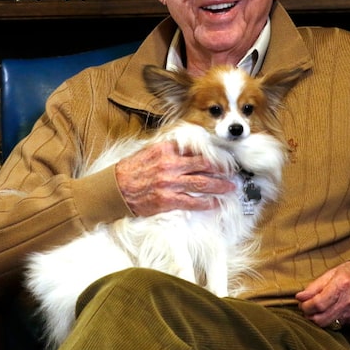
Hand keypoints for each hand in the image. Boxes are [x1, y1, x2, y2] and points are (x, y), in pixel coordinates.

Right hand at [114, 140, 234, 215]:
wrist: (115, 189)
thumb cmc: (131, 170)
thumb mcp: (149, 151)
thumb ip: (169, 148)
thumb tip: (187, 146)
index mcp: (166, 149)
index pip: (196, 149)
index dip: (213, 153)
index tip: (224, 157)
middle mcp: (170, 164)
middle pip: (203, 165)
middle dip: (222, 169)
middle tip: (234, 172)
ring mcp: (169, 182)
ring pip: (201, 183)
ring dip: (219, 186)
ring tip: (231, 188)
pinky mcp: (167, 200)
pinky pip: (191, 201)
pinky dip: (205, 203)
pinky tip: (215, 203)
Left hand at [295, 261, 349, 329]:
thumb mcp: (331, 273)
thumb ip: (314, 286)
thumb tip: (299, 297)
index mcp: (341, 284)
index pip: (318, 303)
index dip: (306, 306)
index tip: (302, 304)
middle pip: (322, 319)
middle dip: (310, 315)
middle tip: (307, 308)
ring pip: (330, 323)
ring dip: (320, 318)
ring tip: (319, 308)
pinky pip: (341, 324)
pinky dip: (334, 318)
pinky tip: (335, 309)